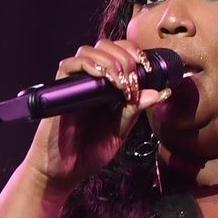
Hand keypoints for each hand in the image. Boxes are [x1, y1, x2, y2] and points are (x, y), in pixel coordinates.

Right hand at [25, 38, 172, 193]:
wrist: (65, 172)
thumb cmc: (88, 153)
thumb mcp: (119, 132)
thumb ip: (134, 111)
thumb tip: (158, 93)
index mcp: (106, 86)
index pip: (120, 53)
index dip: (135, 54)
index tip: (148, 70)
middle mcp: (90, 79)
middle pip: (107, 45)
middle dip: (126, 58)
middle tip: (133, 82)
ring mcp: (74, 83)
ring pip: (90, 50)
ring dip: (111, 62)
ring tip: (121, 84)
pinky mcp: (59, 89)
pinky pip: (70, 65)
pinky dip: (89, 66)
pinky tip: (104, 79)